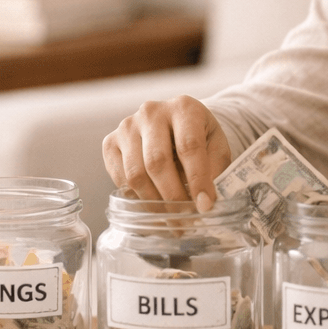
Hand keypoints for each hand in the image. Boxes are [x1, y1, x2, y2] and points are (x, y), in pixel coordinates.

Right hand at [102, 96, 231, 207]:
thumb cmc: (199, 136)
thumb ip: (215, 169)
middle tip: (186, 221)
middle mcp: (151, 112)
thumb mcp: (216, 146)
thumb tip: (205, 201)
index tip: (205, 206)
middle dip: (173, 197)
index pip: (189, 146)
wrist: (174, 123)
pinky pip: (120, 179)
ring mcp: (127, 126)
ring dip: (154, 203)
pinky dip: (137, 198)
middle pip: (157, 162)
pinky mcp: (111, 142)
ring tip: (171, 219)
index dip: (197, 180)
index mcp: (183, 107)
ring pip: (136, 174)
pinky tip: (153, 205)